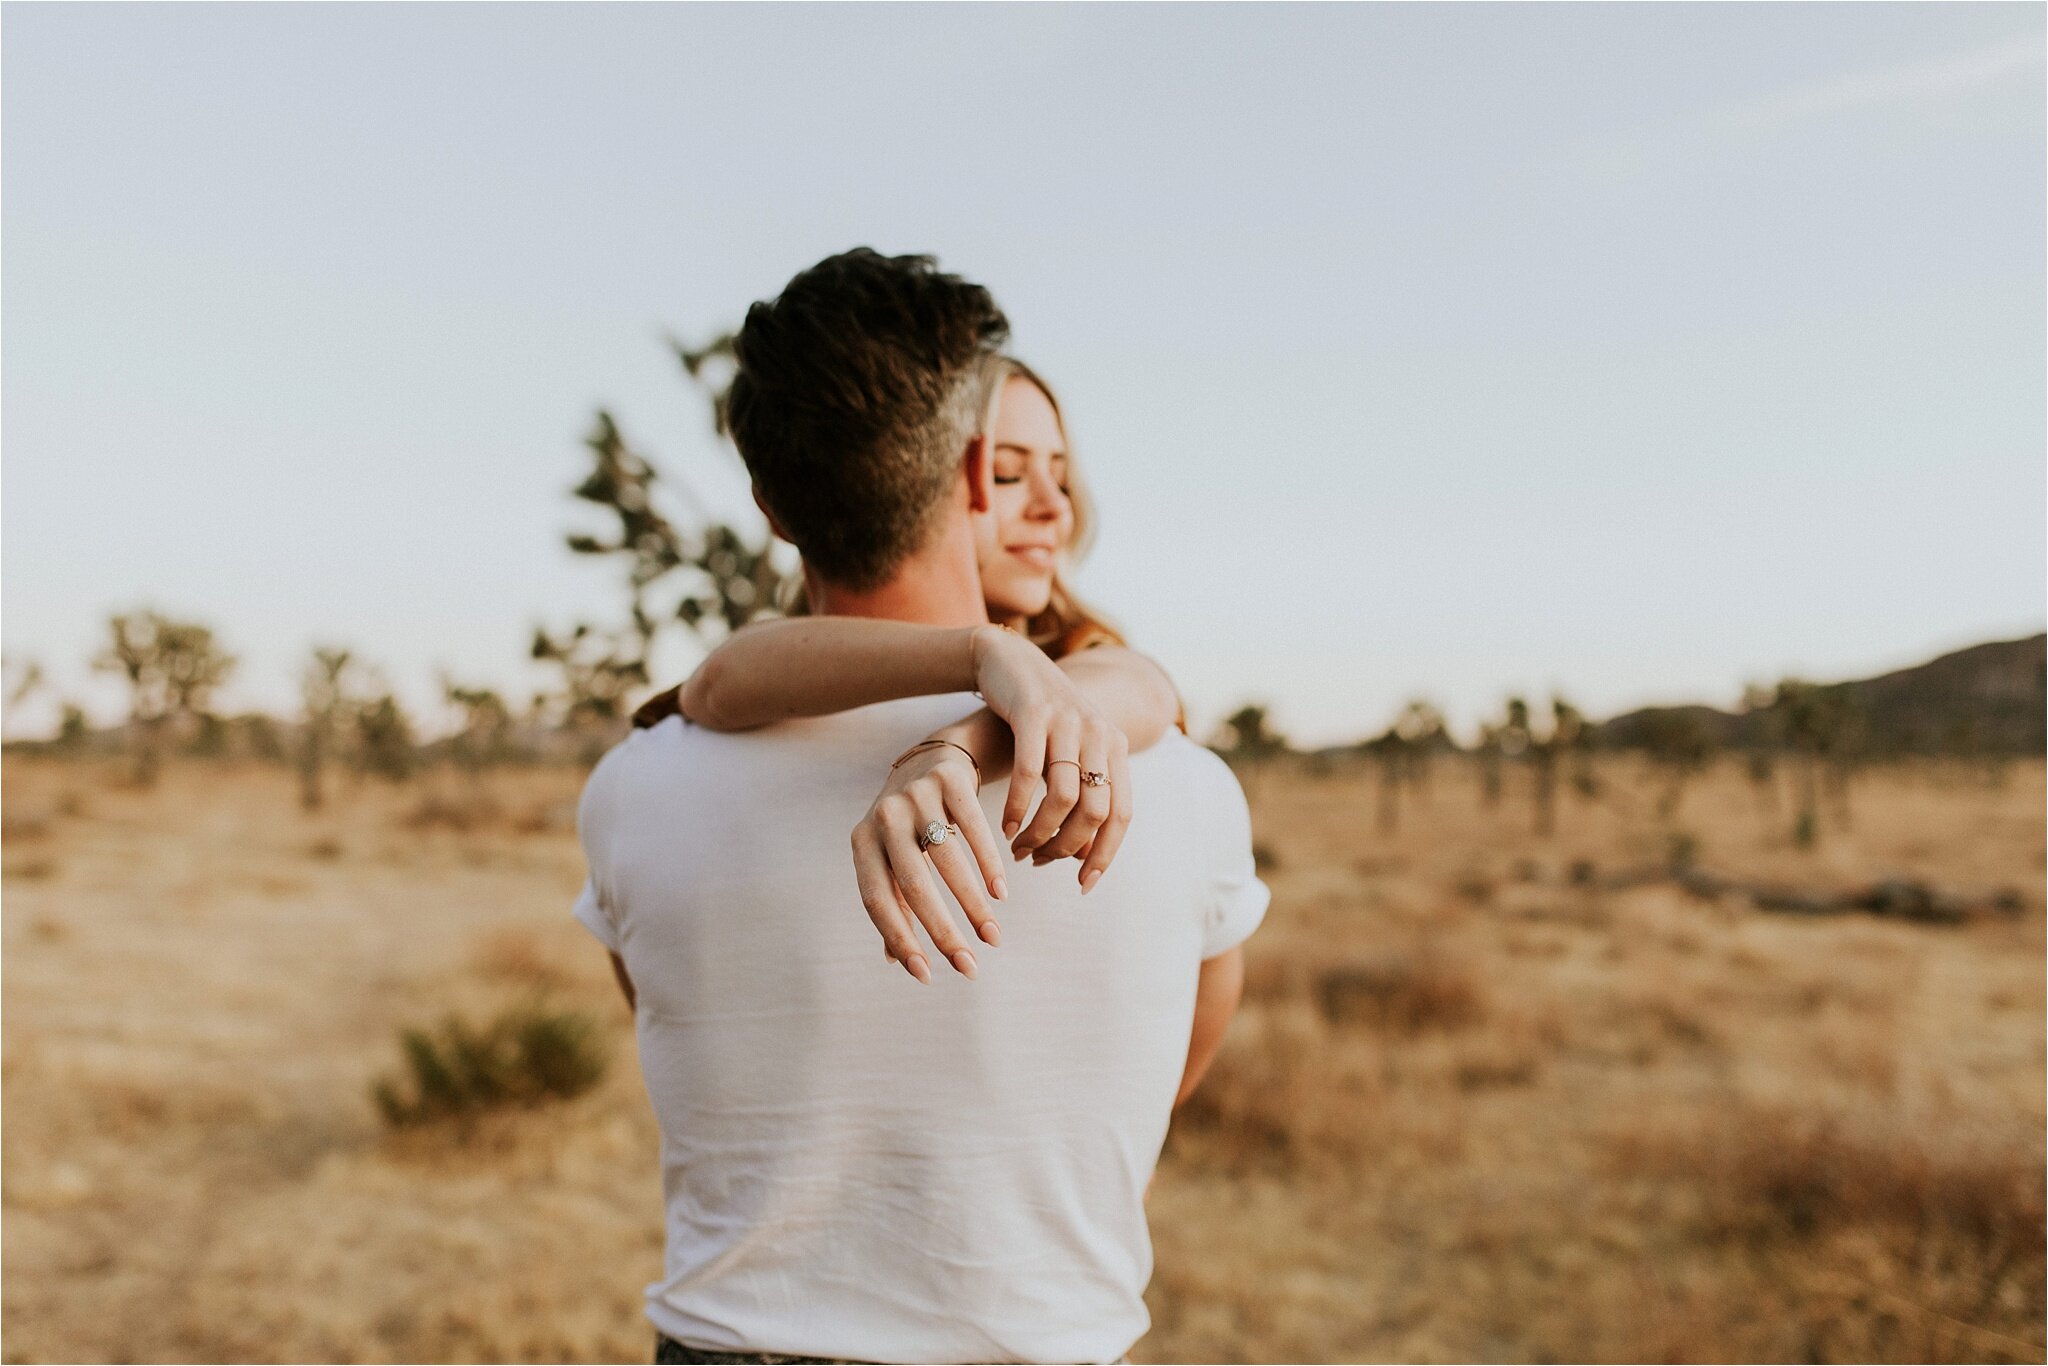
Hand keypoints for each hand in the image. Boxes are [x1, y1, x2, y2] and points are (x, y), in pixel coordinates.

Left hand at [851, 744, 1007, 982]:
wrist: (933, 760)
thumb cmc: (909, 825)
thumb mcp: (891, 858)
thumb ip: (893, 903)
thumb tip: (894, 960)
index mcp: (862, 843)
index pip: (876, 899)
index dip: (899, 939)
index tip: (926, 975)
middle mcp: (884, 818)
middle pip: (913, 885)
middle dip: (942, 932)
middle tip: (969, 967)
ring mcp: (915, 796)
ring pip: (948, 860)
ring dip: (973, 905)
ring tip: (992, 937)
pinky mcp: (949, 780)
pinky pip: (973, 828)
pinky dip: (989, 863)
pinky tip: (1001, 893)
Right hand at [970, 626, 1134, 888]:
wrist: (1010, 661)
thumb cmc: (1038, 721)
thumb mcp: (1067, 757)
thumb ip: (1079, 799)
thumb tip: (1082, 855)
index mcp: (1115, 747)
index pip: (1122, 815)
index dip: (1105, 854)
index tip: (1083, 885)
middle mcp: (1099, 733)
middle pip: (1095, 811)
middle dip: (1066, 847)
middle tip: (1037, 861)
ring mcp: (1069, 721)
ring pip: (1064, 797)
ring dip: (1039, 832)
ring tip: (1018, 848)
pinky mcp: (1036, 712)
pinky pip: (1030, 773)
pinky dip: (1017, 807)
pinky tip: (1004, 827)